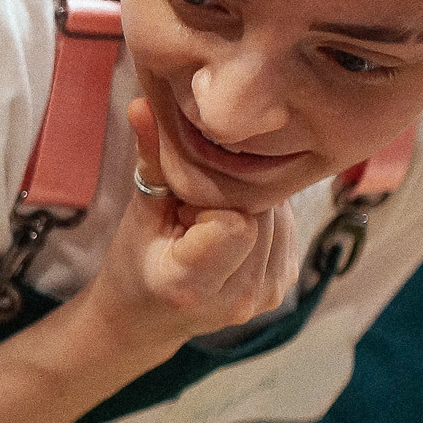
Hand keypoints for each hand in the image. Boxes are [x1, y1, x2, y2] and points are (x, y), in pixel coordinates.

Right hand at [78, 99, 297, 349]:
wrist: (146, 321)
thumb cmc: (135, 264)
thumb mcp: (137, 215)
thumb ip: (152, 160)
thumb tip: (143, 102)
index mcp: (193, 284)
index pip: (237, 221)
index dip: (216, 199)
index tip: (187, 206)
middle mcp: (238, 298)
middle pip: (262, 212)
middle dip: (234, 196)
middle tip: (197, 209)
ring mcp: (265, 297)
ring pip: (280, 216)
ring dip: (250, 206)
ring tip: (213, 221)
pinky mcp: (282, 287)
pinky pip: (286, 227)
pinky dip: (262, 219)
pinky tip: (233, 230)